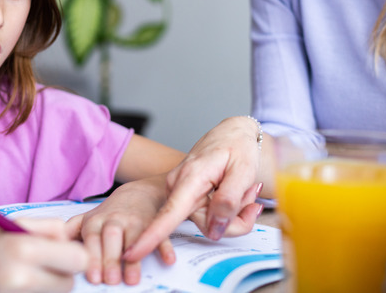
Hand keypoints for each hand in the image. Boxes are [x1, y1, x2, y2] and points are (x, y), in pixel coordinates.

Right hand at [0, 218, 87, 292]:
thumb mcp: (11, 225)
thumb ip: (47, 228)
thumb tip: (72, 238)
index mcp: (23, 249)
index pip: (77, 259)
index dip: (73, 253)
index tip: (63, 250)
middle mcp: (21, 278)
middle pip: (69, 283)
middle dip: (63, 273)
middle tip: (46, 264)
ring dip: (50, 286)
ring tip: (28, 274)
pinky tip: (20, 287)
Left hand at [66, 176, 174, 285]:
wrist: (141, 192)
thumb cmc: (111, 213)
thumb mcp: (89, 218)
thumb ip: (71, 231)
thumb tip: (51, 243)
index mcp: (97, 220)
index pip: (92, 239)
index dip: (92, 257)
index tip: (92, 276)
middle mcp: (116, 220)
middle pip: (112, 238)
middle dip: (111, 259)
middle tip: (111, 281)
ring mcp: (137, 221)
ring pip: (135, 237)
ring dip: (134, 258)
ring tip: (132, 279)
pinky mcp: (155, 223)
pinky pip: (162, 234)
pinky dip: (165, 246)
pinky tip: (167, 259)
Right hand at [123, 116, 266, 262]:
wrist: (231, 133)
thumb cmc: (237, 146)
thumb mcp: (244, 171)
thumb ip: (229, 200)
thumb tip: (215, 229)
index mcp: (190, 177)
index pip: (170, 213)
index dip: (152, 236)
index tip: (134, 253)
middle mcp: (178, 186)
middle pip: (206, 224)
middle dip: (235, 219)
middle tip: (252, 197)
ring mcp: (180, 192)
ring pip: (210, 221)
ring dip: (232, 211)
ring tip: (242, 187)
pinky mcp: (186, 196)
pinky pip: (208, 214)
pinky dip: (226, 207)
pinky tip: (234, 189)